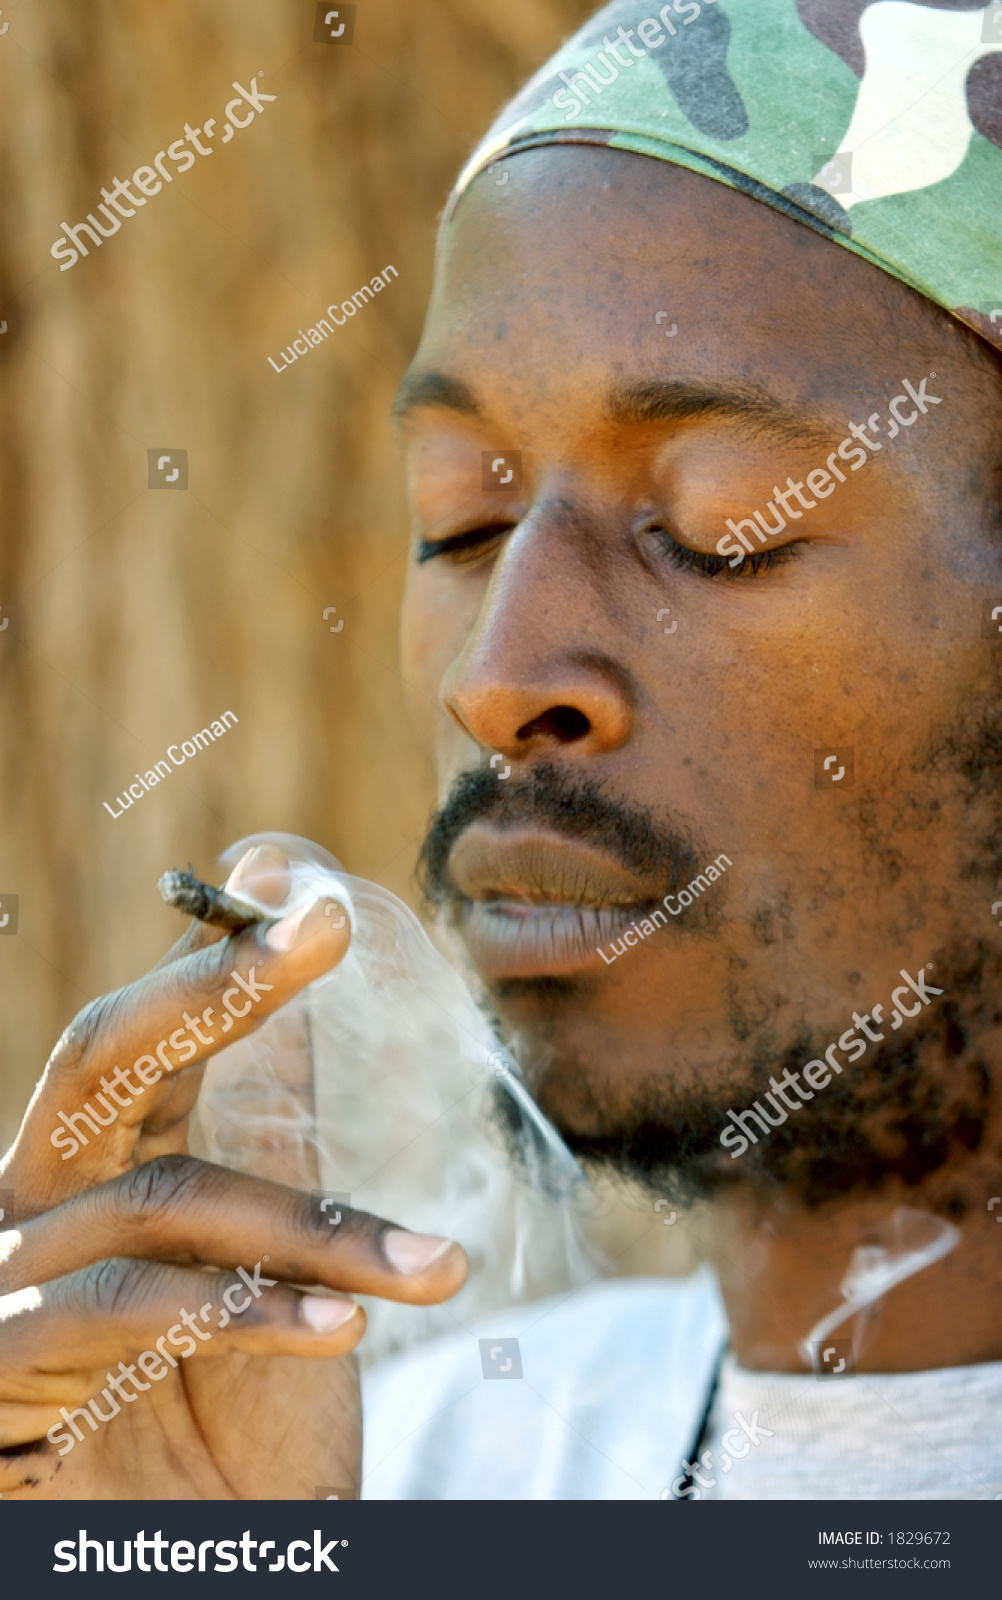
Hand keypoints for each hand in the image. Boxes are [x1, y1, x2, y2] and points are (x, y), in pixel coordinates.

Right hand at [0, 849, 467, 1497]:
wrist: (191, 1561)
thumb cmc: (229, 1415)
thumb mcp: (276, 1251)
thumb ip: (274, 1110)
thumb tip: (297, 955)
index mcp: (104, 1156)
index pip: (154, 1030)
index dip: (226, 953)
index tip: (311, 891)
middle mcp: (43, 1196)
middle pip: (102, 1053)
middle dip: (213, 982)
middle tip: (324, 926)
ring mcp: (10, 1277)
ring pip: (164, 1197)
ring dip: (313, 1227)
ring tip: (436, 1268)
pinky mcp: (2, 1365)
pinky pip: (125, 1311)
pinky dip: (243, 1309)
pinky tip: (344, 1324)